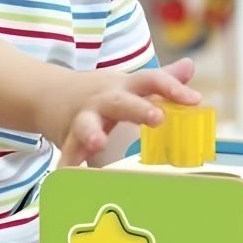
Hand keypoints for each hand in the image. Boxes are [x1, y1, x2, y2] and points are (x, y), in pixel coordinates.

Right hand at [49, 58, 201, 167]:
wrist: (48, 93)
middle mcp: (104, 100)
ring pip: (87, 124)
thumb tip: (189, 66)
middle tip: (157, 118)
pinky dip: (68, 166)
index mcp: (124, 87)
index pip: (151, 80)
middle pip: (121, 101)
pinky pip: (68, 153)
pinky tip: (69, 176)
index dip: (173, 88)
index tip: (194, 100)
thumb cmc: (101, 93)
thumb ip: (161, 78)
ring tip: (98, 143)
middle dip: (138, 109)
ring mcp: (83, 117)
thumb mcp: (128, 83)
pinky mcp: (67, 137)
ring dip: (92, 132)